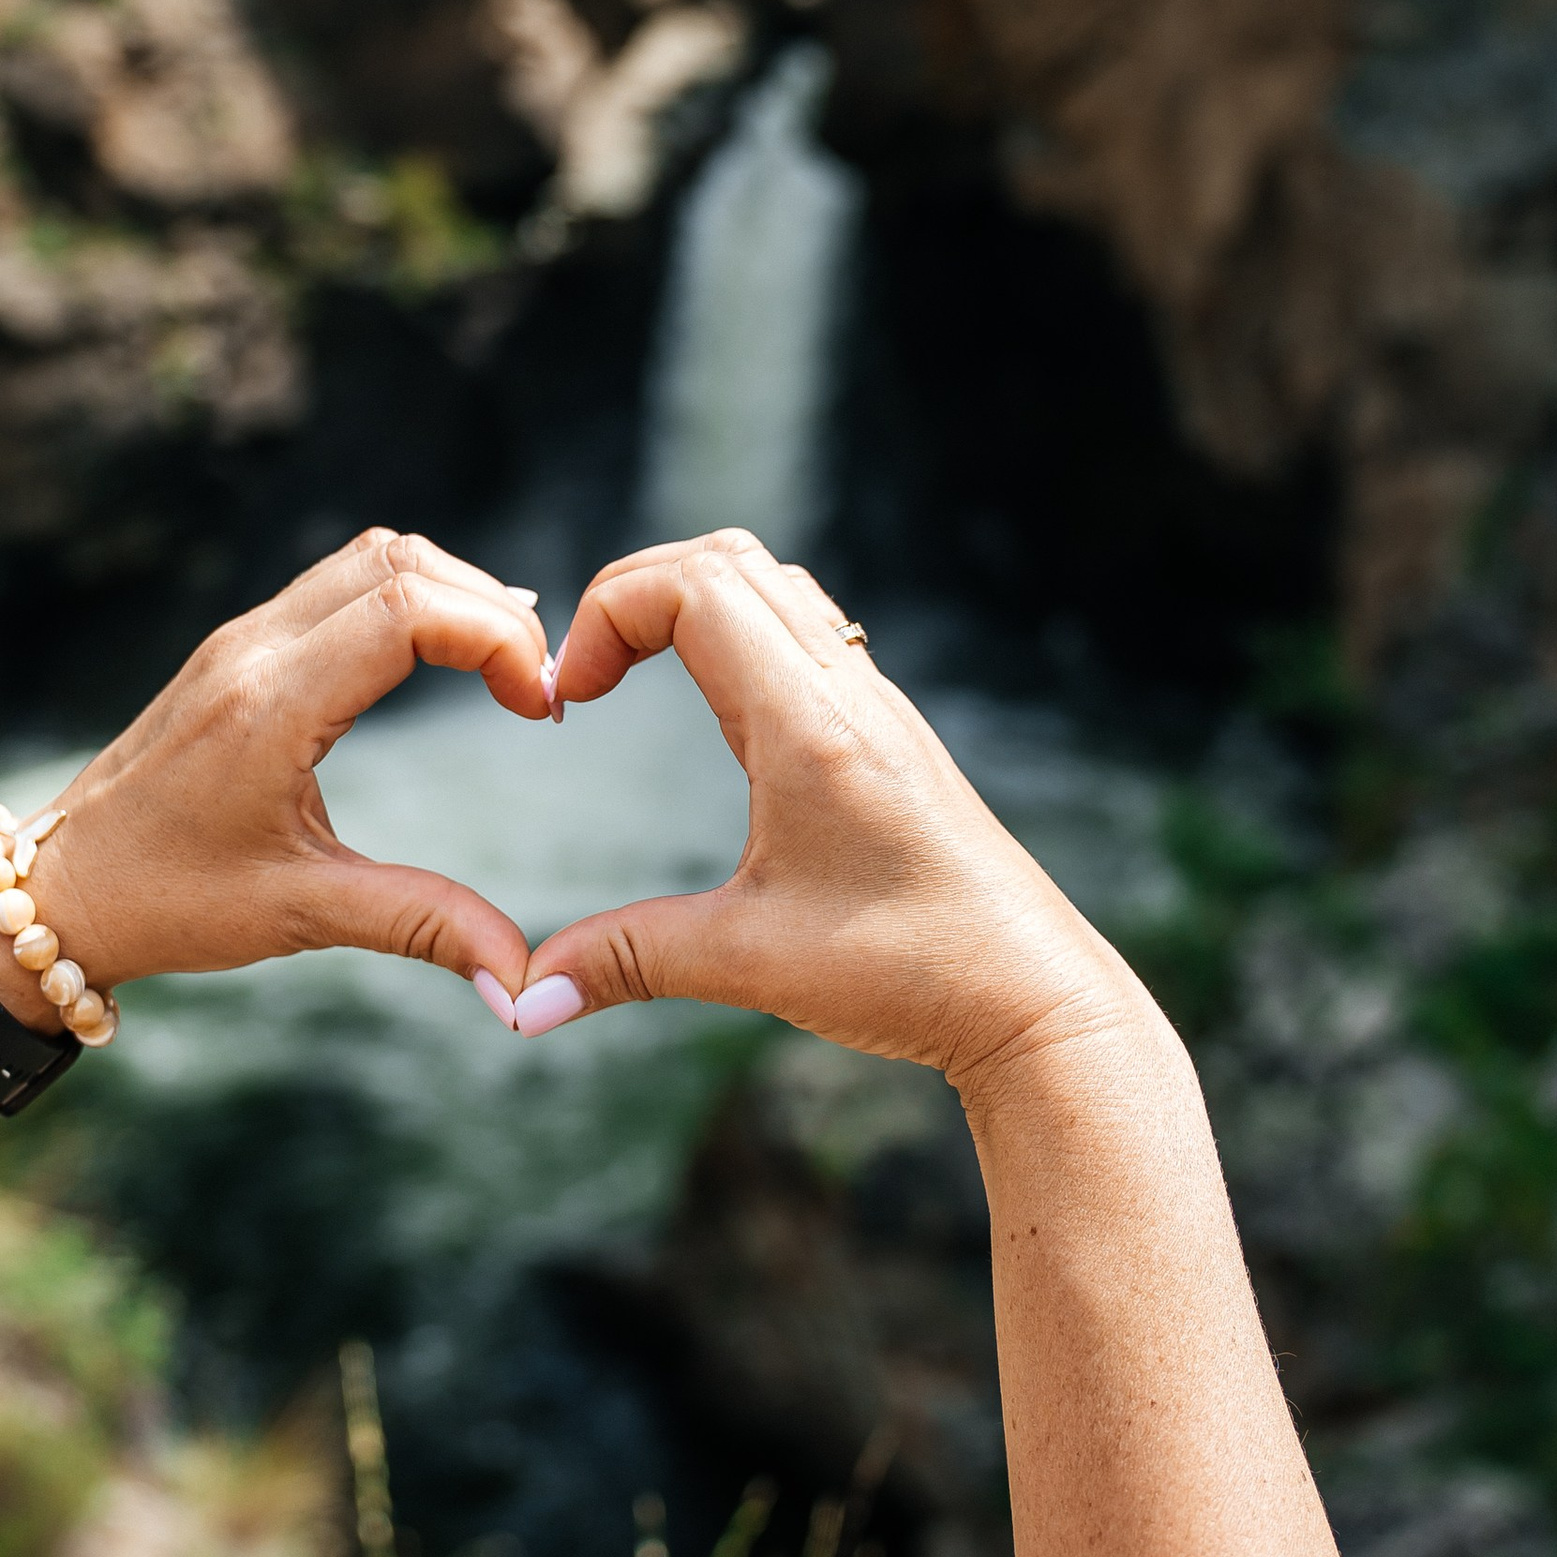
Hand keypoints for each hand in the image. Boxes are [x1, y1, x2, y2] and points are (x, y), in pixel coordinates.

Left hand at [0, 531, 548, 1024]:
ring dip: (449, 592)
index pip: (408, 610)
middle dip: (488, 608)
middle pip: (399, 561)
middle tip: (534, 685)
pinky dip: (406, 599)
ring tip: (503, 666)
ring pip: (369, 557)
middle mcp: (254, 650)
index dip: (495, 638)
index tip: (537, 706)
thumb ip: (419, 924)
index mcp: (270, 705)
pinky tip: (442, 656)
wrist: (62, 888)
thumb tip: (520, 979)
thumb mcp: (299, 915)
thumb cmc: (168, 902)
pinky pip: (338, 583)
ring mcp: (241, 640)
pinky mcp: (237, 649)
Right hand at [497, 529, 1151, 1088]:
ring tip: (633, 675)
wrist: (1032, 994)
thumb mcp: (750, 962)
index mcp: (808, 722)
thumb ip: (628, 960)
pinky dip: (736, 630)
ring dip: (688, 600)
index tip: (569, 698)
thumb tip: (525, 998)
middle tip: (586, 676)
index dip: (607, 613)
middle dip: (633, 591)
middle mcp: (846, 689)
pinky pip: (805, 626)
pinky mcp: (887, 730)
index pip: (692, 585)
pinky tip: (712, 713)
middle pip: (725, 557)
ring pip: (771, 581)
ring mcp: (873, 701)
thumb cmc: (910, 970)